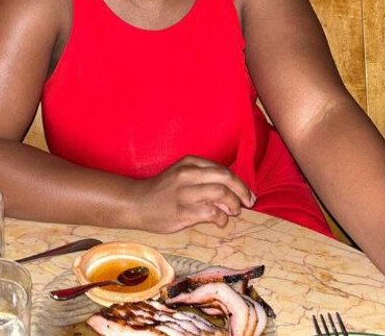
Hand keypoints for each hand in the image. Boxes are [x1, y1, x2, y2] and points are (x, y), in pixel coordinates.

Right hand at [127, 156, 255, 232]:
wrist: (136, 203)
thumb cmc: (161, 191)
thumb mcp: (181, 175)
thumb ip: (204, 180)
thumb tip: (231, 195)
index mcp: (189, 163)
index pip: (223, 169)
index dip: (239, 183)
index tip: (246, 194)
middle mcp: (188, 175)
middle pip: (226, 178)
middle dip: (242, 191)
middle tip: (248, 203)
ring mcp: (185, 193)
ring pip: (221, 193)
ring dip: (234, 204)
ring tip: (233, 212)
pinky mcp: (182, 211)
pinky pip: (211, 212)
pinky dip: (221, 218)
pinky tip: (220, 222)